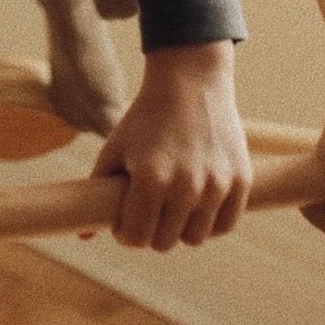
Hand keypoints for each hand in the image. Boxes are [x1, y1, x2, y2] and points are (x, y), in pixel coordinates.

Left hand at [90, 40, 250, 250]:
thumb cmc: (146, 116)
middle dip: (151, 232)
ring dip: (181, 229)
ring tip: (172, 206)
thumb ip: (98, 190)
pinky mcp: (241, 180)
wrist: (191, 82)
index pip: (136, 237)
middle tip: (148, 211)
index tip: (124, 222)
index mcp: (150, 179)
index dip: (125, 234)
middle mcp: (185, 186)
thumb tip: (83, 238)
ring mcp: (216, 185)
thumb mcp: (115, 147)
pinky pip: (224, 225)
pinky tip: (196, 205)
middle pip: (164, 243)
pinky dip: (210, 223)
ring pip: (195, 238)